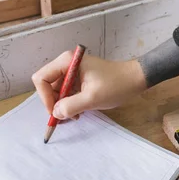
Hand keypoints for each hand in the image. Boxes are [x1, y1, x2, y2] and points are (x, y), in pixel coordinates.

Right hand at [32, 51, 146, 119]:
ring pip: (57, 90)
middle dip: (54, 103)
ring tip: (75, 115)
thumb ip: (71, 106)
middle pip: (48, 85)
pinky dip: (70, 102)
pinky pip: (67, 91)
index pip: (42, 79)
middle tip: (65, 117)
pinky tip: (79, 111)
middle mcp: (67, 64)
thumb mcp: (92, 98)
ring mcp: (73, 71)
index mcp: (67, 62)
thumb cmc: (117, 85)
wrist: (136, 79)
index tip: (56, 112)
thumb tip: (56, 113)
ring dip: (63, 105)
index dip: (45, 97)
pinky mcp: (80, 78)